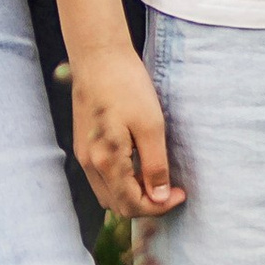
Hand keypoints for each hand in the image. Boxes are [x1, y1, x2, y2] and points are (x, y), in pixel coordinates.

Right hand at [68, 41, 182, 223]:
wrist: (98, 57)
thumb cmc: (127, 85)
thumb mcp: (151, 125)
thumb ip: (155, 165)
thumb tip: (159, 198)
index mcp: (106, 161)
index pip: (131, 205)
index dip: (159, 207)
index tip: (180, 193)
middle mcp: (89, 164)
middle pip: (117, 205)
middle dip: (146, 204)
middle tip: (171, 188)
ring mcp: (84, 155)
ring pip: (108, 194)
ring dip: (133, 195)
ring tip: (157, 178)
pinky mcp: (84, 145)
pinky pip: (101, 178)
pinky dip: (121, 182)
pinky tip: (139, 165)